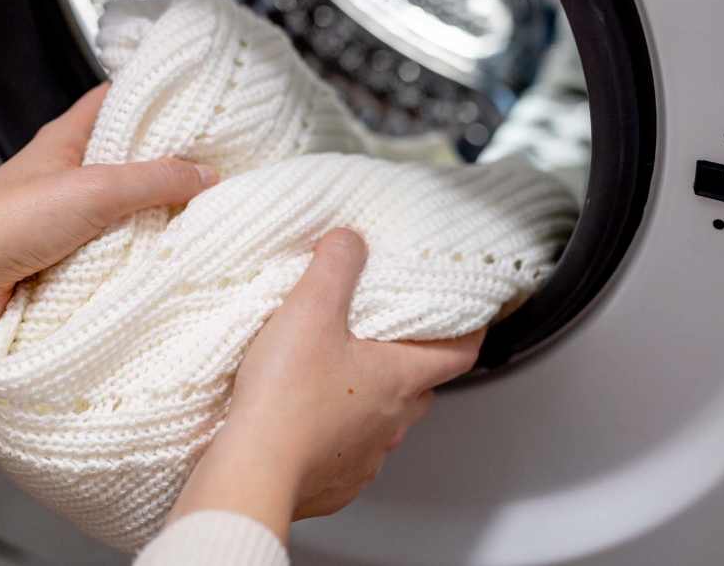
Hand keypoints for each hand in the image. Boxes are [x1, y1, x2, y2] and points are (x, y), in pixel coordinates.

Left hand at [0, 83, 217, 395]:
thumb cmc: (6, 224)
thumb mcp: (94, 190)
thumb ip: (154, 180)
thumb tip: (205, 174)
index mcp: (64, 138)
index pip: (114, 100)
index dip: (152, 96)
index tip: (196, 101)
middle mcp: (66, 171)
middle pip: (126, 155)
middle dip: (167, 160)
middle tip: (212, 161)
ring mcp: (66, 213)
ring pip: (124, 203)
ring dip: (156, 208)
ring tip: (201, 206)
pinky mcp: (67, 253)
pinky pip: (114, 242)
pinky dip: (138, 245)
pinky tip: (166, 249)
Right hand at [167, 229, 483, 541]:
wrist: (253, 469)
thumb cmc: (286, 397)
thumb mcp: (310, 309)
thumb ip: (335, 266)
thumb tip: (349, 242)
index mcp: (398, 378)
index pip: (459, 354)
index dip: (470, 332)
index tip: (470, 318)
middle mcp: (391, 422)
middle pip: (419, 388)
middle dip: (408, 362)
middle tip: (385, 338)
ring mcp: (365, 457)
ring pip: (385, 423)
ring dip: (370, 400)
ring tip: (337, 377)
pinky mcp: (334, 482)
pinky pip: (349, 454)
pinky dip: (337, 434)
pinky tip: (308, 420)